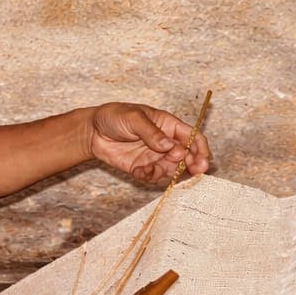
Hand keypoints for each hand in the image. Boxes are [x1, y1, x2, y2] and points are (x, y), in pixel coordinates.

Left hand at [85, 103, 212, 183]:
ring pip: (172, 170)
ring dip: (169, 173)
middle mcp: (166, 142)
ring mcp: (155, 157)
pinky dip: (150, 178)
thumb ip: (152, 133)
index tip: (203, 160)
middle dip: (192, 165)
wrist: (92, 132)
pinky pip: (154, 178)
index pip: (192, 137)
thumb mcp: (134, 118)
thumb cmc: (114, 116)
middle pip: (187, 156)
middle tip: (193, 171)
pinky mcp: (143, 168)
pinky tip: (140, 172)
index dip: (200, 148)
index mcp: (168, 125)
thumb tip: (169, 146)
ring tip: (153, 168)